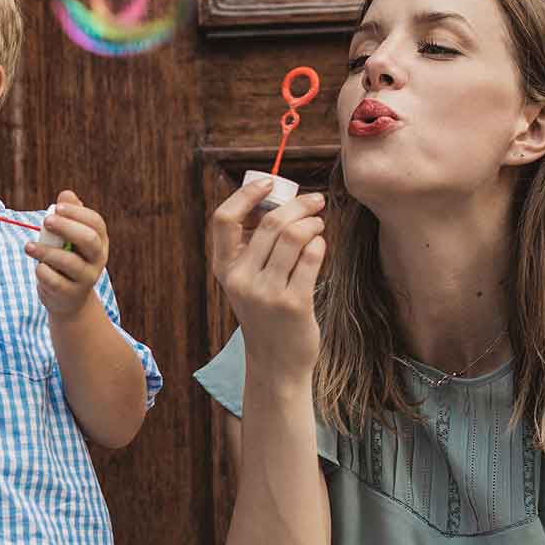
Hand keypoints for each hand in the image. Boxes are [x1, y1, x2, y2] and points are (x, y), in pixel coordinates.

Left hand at [27, 190, 108, 318]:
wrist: (69, 299)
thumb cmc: (66, 258)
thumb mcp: (68, 237)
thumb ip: (68, 215)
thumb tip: (66, 194)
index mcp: (99, 240)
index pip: (95, 222)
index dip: (76, 213)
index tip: (56, 208)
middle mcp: (98, 259)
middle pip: (88, 240)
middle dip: (66, 228)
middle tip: (45, 221)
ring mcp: (87, 278)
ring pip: (71, 262)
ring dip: (46, 252)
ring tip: (28, 247)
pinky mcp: (71, 294)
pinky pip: (56, 281)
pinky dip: (43, 272)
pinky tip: (37, 267)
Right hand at [208, 182, 327, 387]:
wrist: (276, 363)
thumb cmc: (266, 313)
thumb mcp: (248, 282)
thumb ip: (254, 247)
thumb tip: (279, 200)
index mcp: (225, 269)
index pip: (224, 219)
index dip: (246, 194)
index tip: (269, 182)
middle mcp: (240, 280)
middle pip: (269, 223)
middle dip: (297, 204)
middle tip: (315, 201)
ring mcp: (266, 293)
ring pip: (293, 236)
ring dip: (312, 223)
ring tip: (319, 225)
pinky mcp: (294, 303)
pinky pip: (312, 257)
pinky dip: (320, 245)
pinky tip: (320, 247)